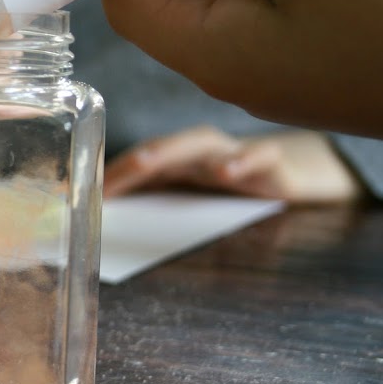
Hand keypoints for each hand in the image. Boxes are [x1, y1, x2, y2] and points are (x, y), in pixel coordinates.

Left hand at [103, 126, 363, 203]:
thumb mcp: (200, 205)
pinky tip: (229, 173)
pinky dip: (244, 160)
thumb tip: (124, 240)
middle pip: (163, 149)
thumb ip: (167, 213)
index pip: (140, 164)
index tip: (86, 194)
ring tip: (147, 163)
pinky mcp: (273, 161)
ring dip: (172, 151)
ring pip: (201, 143)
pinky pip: (260, 154)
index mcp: (180, 164)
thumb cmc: (236, 194)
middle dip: (132, 160)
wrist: (296, 178)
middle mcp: (201, 153)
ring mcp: (234, 153)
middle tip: (107, 181)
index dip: (114, 176)